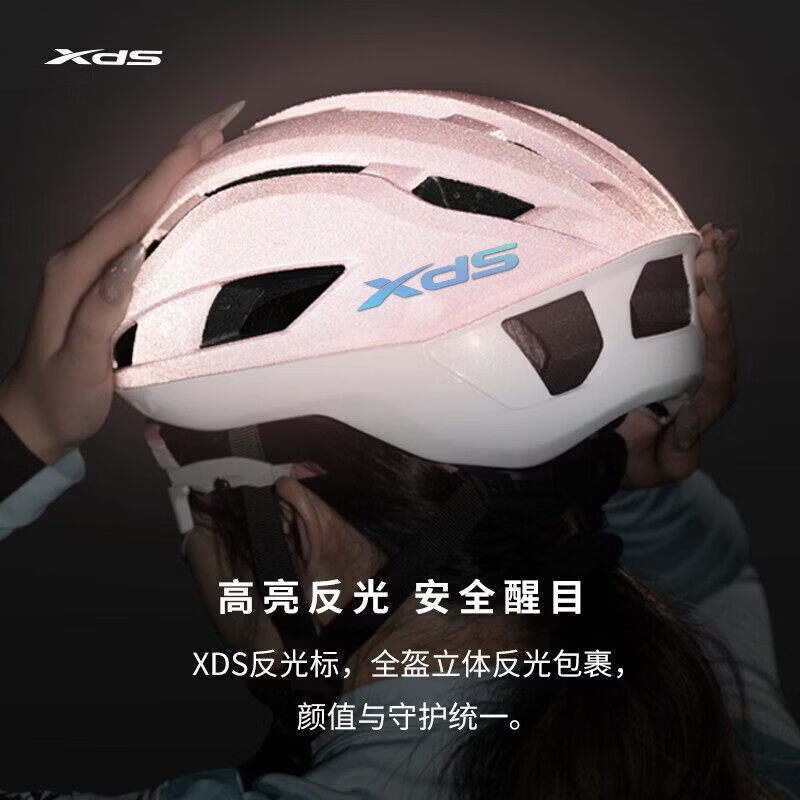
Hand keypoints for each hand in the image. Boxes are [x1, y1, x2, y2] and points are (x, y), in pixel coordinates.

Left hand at [0, 101, 244, 463]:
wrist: (33, 412)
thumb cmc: (60, 395)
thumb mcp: (79, 365)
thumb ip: (99, 315)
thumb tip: (129, 264)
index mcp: (76, 271)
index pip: (131, 210)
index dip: (169, 170)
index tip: (206, 135)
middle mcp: (80, 256)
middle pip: (135, 191)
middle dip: (178, 153)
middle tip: (222, 123)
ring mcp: (89, 262)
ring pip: (136, 201)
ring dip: (172, 170)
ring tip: (210, 146)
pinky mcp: (100, 273)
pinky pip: (136, 223)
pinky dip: (163, 199)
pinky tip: (183, 195)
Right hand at [617, 223, 738, 486]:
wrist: (621, 454)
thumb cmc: (638, 460)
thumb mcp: (658, 468)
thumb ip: (677, 457)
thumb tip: (686, 427)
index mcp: (708, 401)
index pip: (720, 363)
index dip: (718, 333)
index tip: (708, 303)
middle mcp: (708, 373)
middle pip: (721, 326)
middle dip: (718, 287)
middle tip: (710, 250)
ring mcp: (695, 354)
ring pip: (712, 309)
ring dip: (714, 270)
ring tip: (713, 235)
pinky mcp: (679, 342)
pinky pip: (695, 304)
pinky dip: (702, 273)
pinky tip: (706, 243)